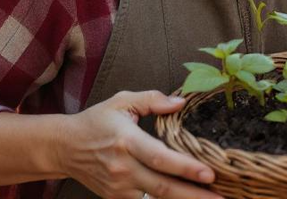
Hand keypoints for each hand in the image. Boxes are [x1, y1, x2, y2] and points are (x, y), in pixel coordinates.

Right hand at [58, 90, 220, 198]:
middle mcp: (123, 167)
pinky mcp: (116, 198)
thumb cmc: (96, 122)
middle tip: (222, 197)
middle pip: (163, 187)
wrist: (64, 148)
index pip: (160, 157)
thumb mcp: (122, 102)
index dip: (185, 167)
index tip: (209, 173)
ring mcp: (118, 187)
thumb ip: (153, 99)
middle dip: (194, 195)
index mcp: (126, 140)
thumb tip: (181, 102)